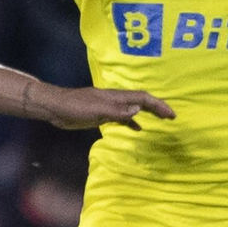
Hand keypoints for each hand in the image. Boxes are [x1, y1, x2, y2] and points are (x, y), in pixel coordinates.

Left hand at [29, 83, 175, 130]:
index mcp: (116, 97)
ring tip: (161, 120)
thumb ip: (117, 111)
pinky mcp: (102, 115)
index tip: (171, 115)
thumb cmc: (75, 107)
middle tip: (172, 117)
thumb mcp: (96, 110)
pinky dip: (133, 122)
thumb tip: (138, 108)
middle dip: (157, 107)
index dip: (158, 105)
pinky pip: (123, 117)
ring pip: (134, 108)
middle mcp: (115, 100)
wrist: (55, 107)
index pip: (142, 98)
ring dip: (148, 113)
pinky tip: (138, 129)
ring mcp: (109, 107)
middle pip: (141, 101)